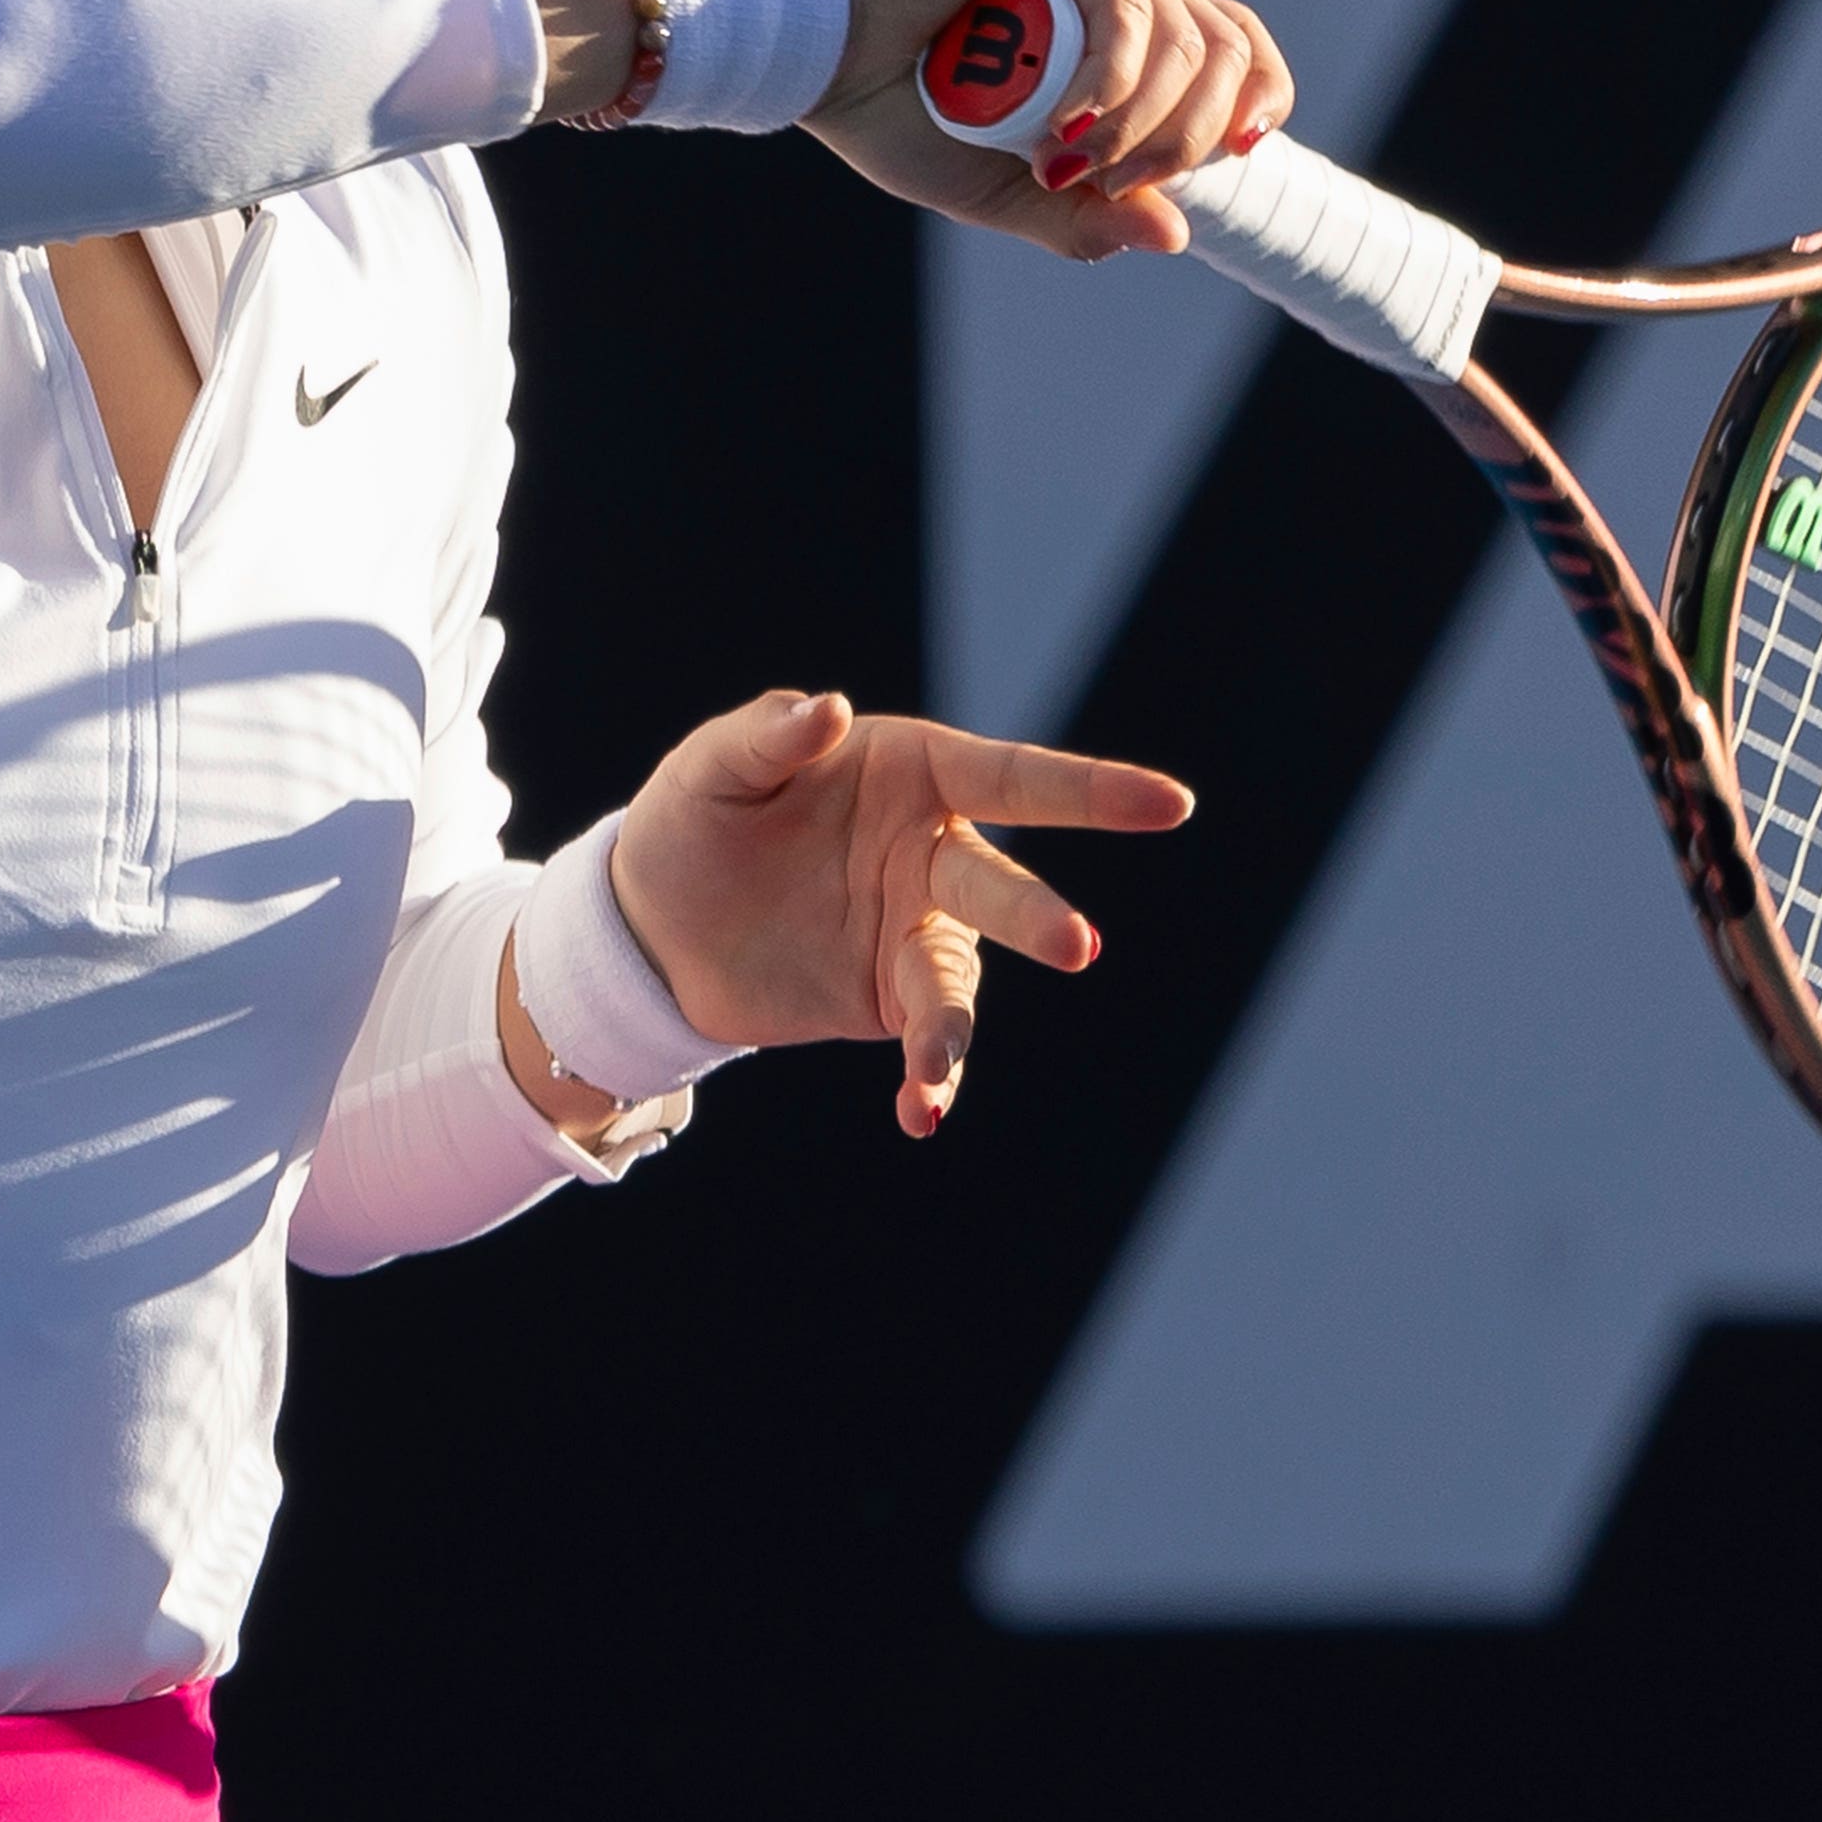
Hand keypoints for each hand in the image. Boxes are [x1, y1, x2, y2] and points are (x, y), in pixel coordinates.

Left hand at [595, 689, 1193, 1137]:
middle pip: (1001, 882)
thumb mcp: (714, 767)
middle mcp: (934, 850)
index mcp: (913, 773)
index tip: (1169, 804)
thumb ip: (771, 737)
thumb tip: (831, 710)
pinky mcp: (889, 999)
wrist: (652, 921)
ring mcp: (918, 929)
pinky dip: (929, 1074)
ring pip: (961, 979)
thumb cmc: (696, 817)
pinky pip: (927, 1035)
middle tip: (1077, 948)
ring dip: (955, 1026)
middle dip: (1039, 917)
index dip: (1093, 790)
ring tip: (934, 1071)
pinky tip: (919, 1112)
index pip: (1015, 776)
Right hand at [805, 0, 1298, 261]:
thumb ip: (1084, 214)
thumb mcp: (1002, 188)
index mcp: (1103, 20)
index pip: (1222, 44)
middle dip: (1194, 134)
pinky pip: (1125, 2)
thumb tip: (1174, 234)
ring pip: (1182, 34)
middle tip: (1125, 183)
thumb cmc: (889, 113)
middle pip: (1220, 44)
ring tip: (1075, 161)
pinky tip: (1068, 121)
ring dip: (1146, 120)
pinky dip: (1111, 77)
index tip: (1233, 160)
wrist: (811, 57)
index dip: (1250, 100)